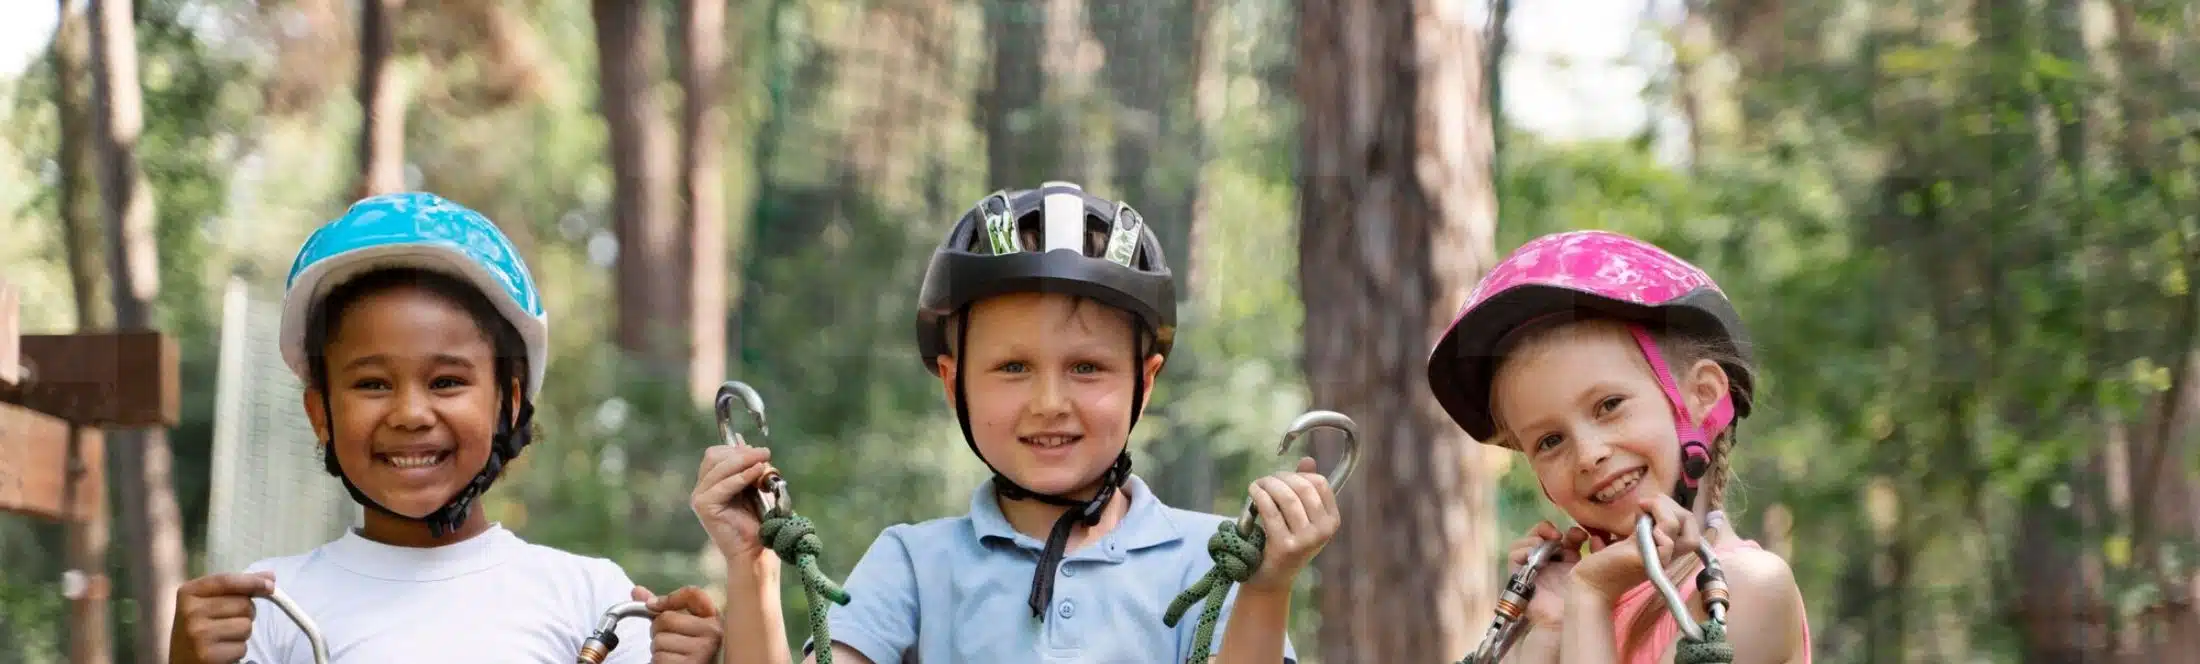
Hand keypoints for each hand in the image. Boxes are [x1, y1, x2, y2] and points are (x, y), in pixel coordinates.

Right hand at [170, 571, 274, 663]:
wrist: (183, 659)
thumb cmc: (199, 627)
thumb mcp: (210, 602)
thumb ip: (238, 587)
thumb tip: (270, 577)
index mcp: (189, 593)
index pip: (226, 581)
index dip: (252, 581)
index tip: (270, 584)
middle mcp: (190, 612)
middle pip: (243, 604)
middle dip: (246, 613)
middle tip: (228, 622)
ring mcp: (198, 634)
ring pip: (246, 626)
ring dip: (242, 634)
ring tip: (223, 638)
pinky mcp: (207, 656)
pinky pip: (242, 648)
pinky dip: (237, 651)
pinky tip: (221, 651)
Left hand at [632, 585, 722, 663]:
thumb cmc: (692, 650)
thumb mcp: (685, 625)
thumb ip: (665, 607)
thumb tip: (637, 591)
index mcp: (714, 618)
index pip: (693, 594)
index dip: (669, 598)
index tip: (653, 606)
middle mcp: (713, 632)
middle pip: (666, 619)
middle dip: (658, 630)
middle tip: (670, 640)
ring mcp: (703, 651)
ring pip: (659, 641)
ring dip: (658, 650)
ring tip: (673, 654)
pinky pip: (659, 659)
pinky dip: (659, 662)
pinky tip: (672, 663)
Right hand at [690, 443, 778, 563]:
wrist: (756, 550)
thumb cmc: (758, 521)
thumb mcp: (753, 486)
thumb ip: (747, 466)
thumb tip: (744, 442)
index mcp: (710, 484)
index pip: (715, 455)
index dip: (737, 449)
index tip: (759, 451)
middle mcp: (701, 490)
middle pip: (714, 456)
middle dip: (741, 453)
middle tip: (765, 453)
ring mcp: (699, 498)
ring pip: (719, 466)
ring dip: (744, 460)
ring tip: (764, 460)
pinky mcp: (704, 506)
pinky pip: (724, 484)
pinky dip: (743, 476)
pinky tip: (758, 472)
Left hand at [1240, 457, 1341, 592]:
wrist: (1272, 577)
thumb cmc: (1286, 541)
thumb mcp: (1301, 517)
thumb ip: (1305, 488)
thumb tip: (1308, 460)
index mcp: (1332, 521)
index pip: (1320, 484)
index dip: (1299, 475)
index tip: (1283, 477)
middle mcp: (1323, 531)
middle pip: (1303, 488)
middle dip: (1281, 477)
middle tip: (1266, 479)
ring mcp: (1306, 540)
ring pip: (1287, 497)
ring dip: (1269, 484)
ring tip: (1258, 484)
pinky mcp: (1285, 546)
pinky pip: (1270, 511)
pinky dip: (1259, 495)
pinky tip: (1253, 491)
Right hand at [1507, 520, 1589, 625]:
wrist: (1569, 616)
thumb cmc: (1583, 596)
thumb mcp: (1591, 568)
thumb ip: (1597, 552)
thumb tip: (1597, 538)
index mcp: (1565, 560)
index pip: (1561, 537)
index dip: (1569, 531)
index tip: (1582, 535)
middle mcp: (1546, 563)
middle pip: (1538, 535)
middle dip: (1546, 529)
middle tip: (1559, 536)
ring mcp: (1530, 568)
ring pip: (1523, 542)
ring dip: (1534, 538)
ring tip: (1546, 546)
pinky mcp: (1517, 575)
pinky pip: (1513, 554)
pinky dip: (1523, 549)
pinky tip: (1536, 556)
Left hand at [1569, 494, 1703, 601]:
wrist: (1589, 584)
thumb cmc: (1606, 562)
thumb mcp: (1631, 539)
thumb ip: (1645, 526)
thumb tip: (1648, 506)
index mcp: (1665, 549)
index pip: (1689, 526)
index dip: (1674, 509)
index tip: (1647, 506)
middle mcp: (1667, 556)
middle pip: (1691, 527)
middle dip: (1672, 506)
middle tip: (1646, 504)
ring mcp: (1659, 561)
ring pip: (1685, 534)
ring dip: (1664, 512)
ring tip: (1641, 509)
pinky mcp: (1647, 563)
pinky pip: (1667, 545)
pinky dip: (1660, 529)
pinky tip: (1640, 525)